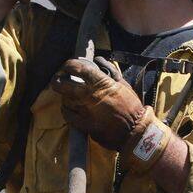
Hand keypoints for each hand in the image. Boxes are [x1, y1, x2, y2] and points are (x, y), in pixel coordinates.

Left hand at [51, 58, 170, 168]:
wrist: (134, 131)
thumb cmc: (131, 107)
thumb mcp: (123, 84)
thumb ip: (110, 71)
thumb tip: (98, 60)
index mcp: (101, 83)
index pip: (78, 68)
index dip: (69, 65)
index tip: (68, 66)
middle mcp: (90, 96)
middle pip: (63, 84)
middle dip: (57, 79)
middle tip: (59, 78)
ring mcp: (84, 111)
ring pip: (65, 99)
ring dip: (64, 95)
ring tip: (68, 94)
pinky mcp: (83, 125)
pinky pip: (67, 115)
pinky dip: (66, 109)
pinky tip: (69, 107)